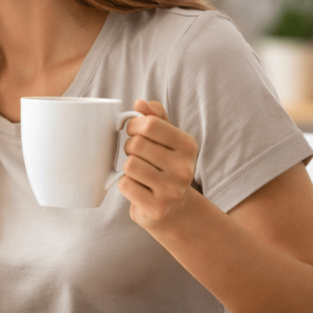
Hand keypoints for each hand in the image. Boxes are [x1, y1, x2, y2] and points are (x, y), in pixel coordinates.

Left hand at [118, 99, 199, 229]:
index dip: (133, 125)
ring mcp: (172, 190)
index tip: (134, 132)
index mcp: (188, 145)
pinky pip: (125, 185)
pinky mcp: (157, 208)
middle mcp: (184, 168)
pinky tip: (138, 188)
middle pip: (136, 144)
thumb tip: (141, 103)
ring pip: (129, 165)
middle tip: (138, 157)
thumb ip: (155, 117)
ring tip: (139, 173)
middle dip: (129, 148)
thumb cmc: (165, 166)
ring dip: (127, 168)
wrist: (174, 209)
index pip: (149, 124)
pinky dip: (125, 185)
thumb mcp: (166, 139)